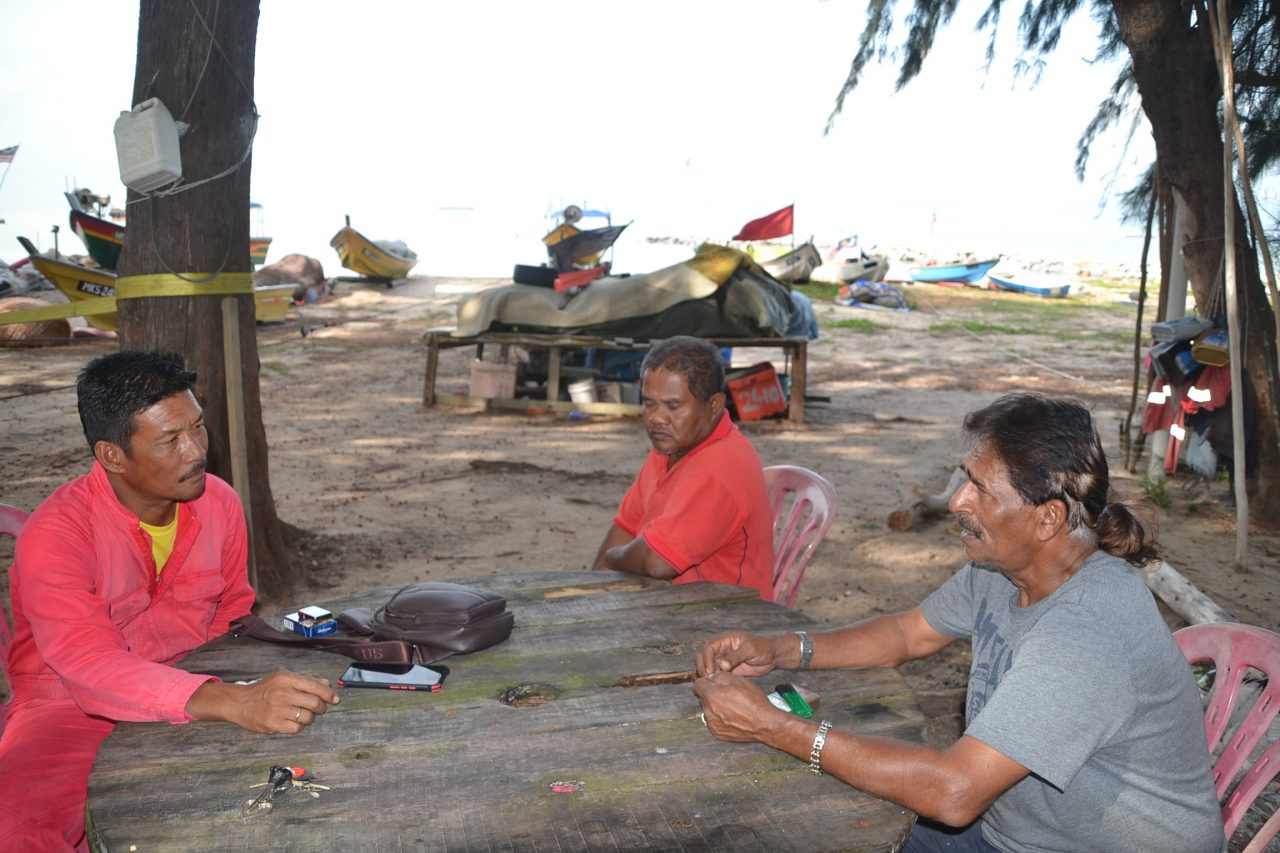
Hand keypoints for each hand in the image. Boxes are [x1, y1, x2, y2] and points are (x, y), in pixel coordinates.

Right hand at [187, 670, 339, 733]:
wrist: (239, 702)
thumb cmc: (264, 690)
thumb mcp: (283, 679)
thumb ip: (305, 681)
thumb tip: (327, 684)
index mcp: (287, 679)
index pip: (316, 686)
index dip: (329, 694)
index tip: (335, 700)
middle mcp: (283, 693)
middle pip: (315, 703)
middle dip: (321, 708)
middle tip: (318, 709)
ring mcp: (277, 709)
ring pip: (307, 717)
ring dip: (310, 718)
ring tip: (303, 715)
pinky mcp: (273, 724)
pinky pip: (297, 728)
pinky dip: (299, 727)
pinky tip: (294, 722)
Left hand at [693, 671, 784, 742]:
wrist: (763, 724)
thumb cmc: (752, 701)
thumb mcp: (738, 680)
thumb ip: (719, 676)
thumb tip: (710, 678)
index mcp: (711, 696)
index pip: (697, 685)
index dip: (706, 682)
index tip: (713, 683)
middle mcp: (708, 711)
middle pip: (702, 698)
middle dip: (711, 694)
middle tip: (726, 694)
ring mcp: (712, 724)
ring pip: (707, 710)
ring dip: (715, 707)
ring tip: (731, 706)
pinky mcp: (717, 733)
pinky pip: (713, 722)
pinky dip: (719, 718)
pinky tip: (732, 716)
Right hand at [695, 631, 778, 676]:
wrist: (772, 656)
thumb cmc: (763, 648)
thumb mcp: (750, 650)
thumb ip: (736, 656)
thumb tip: (721, 664)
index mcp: (725, 640)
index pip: (709, 647)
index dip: (706, 658)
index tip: (709, 671)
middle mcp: (722, 649)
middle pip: (704, 656)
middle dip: (703, 667)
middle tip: (707, 679)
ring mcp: (724, 659)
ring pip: (708, 666)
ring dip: (707, 674)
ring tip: (711, 684)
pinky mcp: (728, 669)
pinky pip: (716, 673)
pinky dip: (714, 679)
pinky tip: (716, 686)